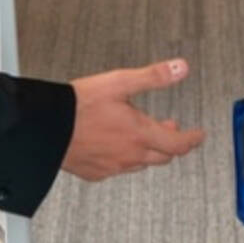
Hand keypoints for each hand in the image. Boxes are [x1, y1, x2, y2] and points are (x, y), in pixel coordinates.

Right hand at [63, 59, 205, 180]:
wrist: (46, 127)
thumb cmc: (78, 106)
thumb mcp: (119, 82)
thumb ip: (153, 76)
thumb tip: (180, 69)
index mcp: (140, 134)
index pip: (178, 144)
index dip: (192, 139)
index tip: (198, 135)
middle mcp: (129, 155)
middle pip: (162, 157)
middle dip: (171, 144)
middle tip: (171, 132)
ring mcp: (112, 167)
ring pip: (140, 164)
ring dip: (148, 151)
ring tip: (143, 137)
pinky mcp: (95, 173)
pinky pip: (117, 170)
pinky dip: (123, 159)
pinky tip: (115, 147)